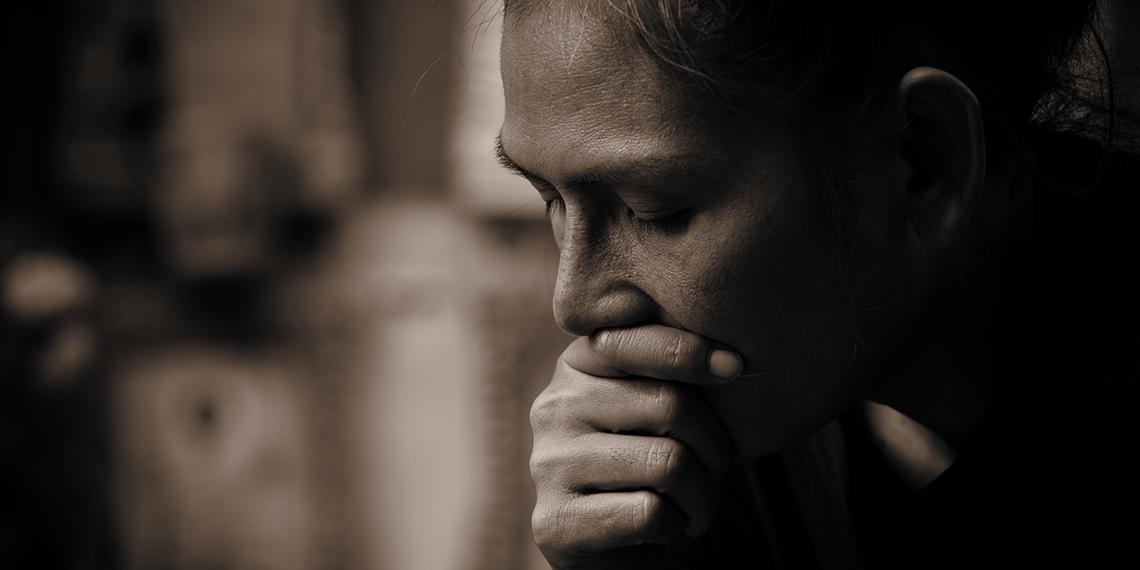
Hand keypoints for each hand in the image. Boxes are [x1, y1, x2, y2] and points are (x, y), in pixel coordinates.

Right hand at [529, 325, 742, 568]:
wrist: (617, 548)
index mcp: (575, 367)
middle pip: (669, 405)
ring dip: (702, 494)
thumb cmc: (650, 462)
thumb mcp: (656, 403)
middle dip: (715, 446)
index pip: (635, 340)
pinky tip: (664, 526)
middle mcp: (553, 408)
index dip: (692, 351)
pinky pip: (649, 512)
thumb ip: (671, 368)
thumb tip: (731, 362)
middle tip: (717, 469)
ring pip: (667, 463)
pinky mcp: (556, 521)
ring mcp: (549, 465)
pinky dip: (674, 525)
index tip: (733, 367)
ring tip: (697, 504)